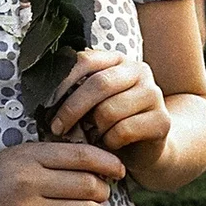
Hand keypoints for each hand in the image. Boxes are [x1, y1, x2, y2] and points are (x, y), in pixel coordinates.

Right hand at [0, 140, 124, 205]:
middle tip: (100, 194)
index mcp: (30, 156)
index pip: (82, 156)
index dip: (108, 162)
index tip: (119, 170)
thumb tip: (96, 161)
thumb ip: (52, 155)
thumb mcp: (18, 156)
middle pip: (89, 185)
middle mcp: (30, 183)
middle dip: (103, 191)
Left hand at [49, 49, 172, 171]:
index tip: (45, 102)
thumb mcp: (92, 101)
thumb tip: (43, 95)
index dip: (62, 81)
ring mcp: (153, 94)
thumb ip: (76, 91)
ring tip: (91, 136)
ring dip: (93, 129)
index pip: (85, 60)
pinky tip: (109, 144)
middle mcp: (138, 71)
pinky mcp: (162, 119)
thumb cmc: (111, 121)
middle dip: (72, 108)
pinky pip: (124, 130)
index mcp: (117, 60)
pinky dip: (110, 142)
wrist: (146, 146)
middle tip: (57, 128)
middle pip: (99, 84)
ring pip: (110, 110)